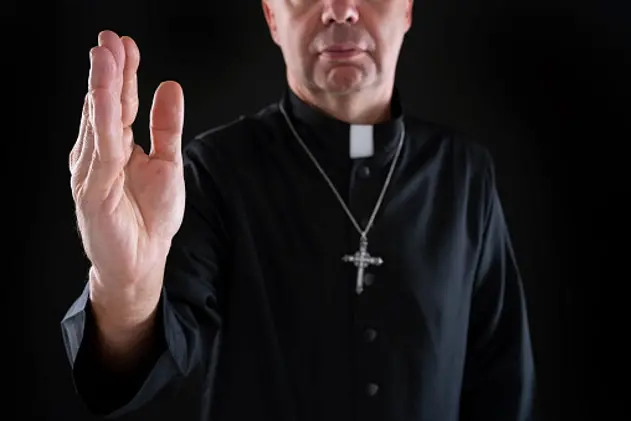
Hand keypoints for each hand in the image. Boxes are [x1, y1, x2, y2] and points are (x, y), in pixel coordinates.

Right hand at [69, 30, 184, 296]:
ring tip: (103, 57)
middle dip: (108, 70)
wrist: (142, 260)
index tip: (126, 43)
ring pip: (98, 123)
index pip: (119, 101)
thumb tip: (170, 86)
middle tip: (110, 39)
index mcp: (118, 145)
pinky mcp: (92, 190)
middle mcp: (100, 153)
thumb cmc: (150, 216)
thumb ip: (166, 127)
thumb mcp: (167, 163)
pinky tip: (101, 100)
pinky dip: (101, 124)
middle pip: (105, 105)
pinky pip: (100, 152)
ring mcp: (93, 170)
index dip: (124, 72)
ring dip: (100, 88)